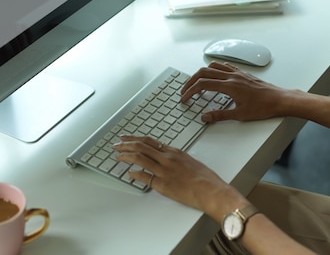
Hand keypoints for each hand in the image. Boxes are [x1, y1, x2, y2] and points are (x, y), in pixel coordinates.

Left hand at [112, 135, 247, 219]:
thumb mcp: (191, 162)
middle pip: (141, 147)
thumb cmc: (206, 179)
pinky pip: (144, 177)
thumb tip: (168, 160)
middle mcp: (168, 158)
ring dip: (126, 156)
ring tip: (118, 156)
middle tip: (116, 145)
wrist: (212, 190)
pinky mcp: (163, 184)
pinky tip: (129, 174)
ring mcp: (164, 170)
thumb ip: (177, 160)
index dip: (135, 139)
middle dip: (126, 145)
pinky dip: (134, 174)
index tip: (126, 138)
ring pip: (140, 158)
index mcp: (174, 152)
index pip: (150, 141)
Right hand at [180, 62, 289, 122]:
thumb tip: (205, 117)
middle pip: (204, 72)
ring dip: (201, 73)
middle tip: (185, 90)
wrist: (280, 99)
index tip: (185, 98)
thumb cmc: (263, 107)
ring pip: (213, 66)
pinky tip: (215, 76)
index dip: (190, 91)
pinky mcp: (242, 74)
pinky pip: (225, 66)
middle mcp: (232, 76)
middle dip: (191, 81)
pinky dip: (215, 69)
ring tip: (196, 82)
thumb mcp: (240, 115)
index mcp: (229, 86)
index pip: (203, 85)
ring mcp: (237, 73)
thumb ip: (220, 115)